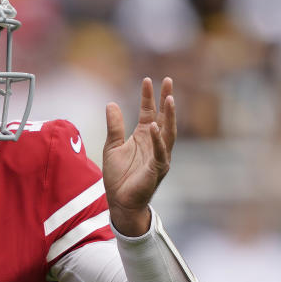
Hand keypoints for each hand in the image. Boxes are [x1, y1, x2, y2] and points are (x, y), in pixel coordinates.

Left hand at [103, 77, 175, 236]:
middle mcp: (154, 144)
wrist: (120, 201)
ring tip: (169, 99)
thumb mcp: (112, 146)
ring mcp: (158, 156)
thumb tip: (110, 103)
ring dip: (169, 116)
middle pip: (163, 118)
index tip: (148, 80)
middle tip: (169, 81)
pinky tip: (156, 128)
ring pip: (167, 133)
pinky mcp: (157, 169)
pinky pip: (160, 153)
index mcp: (144, 137)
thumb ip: (114, 126)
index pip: (148, 112)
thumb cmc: (118, 176)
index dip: (148, 97)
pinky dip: (158, 141)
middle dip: (166, 100)